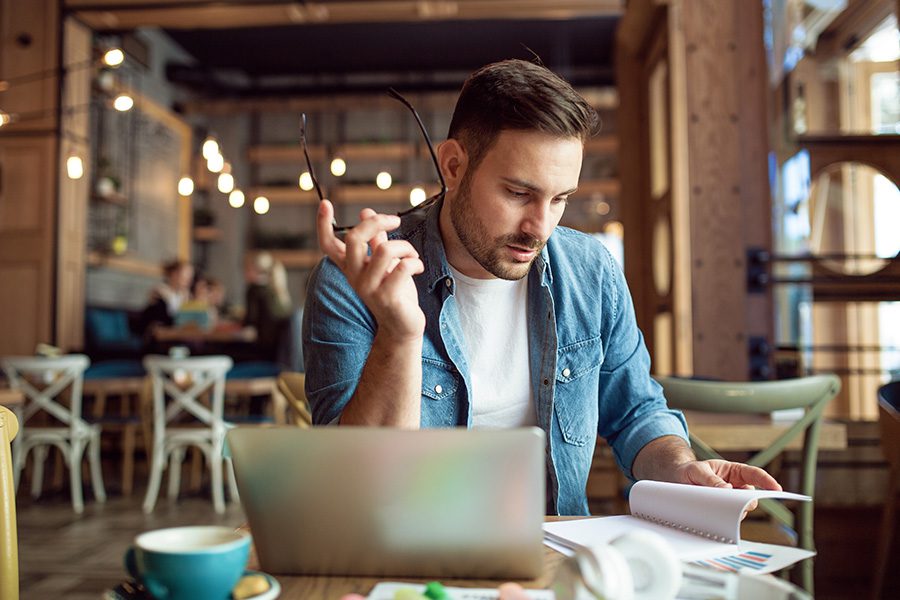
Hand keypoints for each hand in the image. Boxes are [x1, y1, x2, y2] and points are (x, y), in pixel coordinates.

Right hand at [317, 200, 424, 341]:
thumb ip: (375, 240)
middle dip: (377, 222)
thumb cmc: (395, 293)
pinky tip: (418, 268)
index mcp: (351, 267)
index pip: (328, 245)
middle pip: (354, 238)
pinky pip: (403, 267)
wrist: (402, 328)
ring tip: (413, 255)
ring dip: (405, 247)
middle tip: (395, 220)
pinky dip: (415, 262)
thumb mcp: (384, 264)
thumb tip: (366, 212)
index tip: (325, 203)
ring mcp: (369, 288)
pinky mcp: (388, 297)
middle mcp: (355, 277)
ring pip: (385, 250)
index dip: (323, 224)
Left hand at [673, 459, 781, 515]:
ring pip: (741, 509)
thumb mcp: (697, 471)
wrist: (676, 480)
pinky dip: (724, 518)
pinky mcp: (722, 511)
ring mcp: (730, 500)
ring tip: (715, 505)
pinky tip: (713, 515)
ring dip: (732, 510)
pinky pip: (729, 517)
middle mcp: (736, 486)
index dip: (768, 481)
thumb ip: (711, 480)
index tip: (777, 489)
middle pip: (751, 497)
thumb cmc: (689, 471)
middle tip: (736, 503)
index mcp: (734, 471)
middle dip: (747, 501)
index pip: (755, 475)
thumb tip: (726, 489)